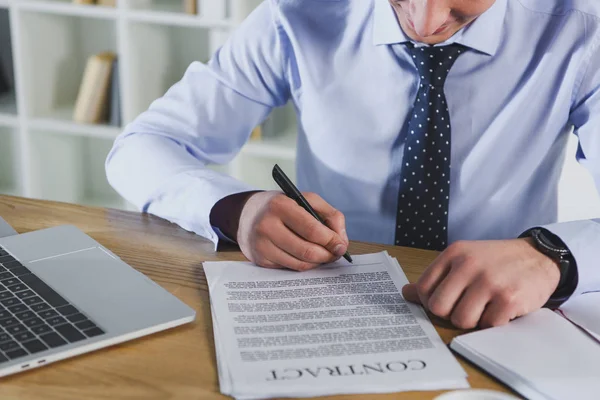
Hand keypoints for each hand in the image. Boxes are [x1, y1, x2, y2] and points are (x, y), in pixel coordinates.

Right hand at [236, 191, 348, 270]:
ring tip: (323, 254)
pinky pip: (290, 268)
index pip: (312, 230)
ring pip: (300, 264)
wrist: (249, 215)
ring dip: (317, 262)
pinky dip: (303, 265)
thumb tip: (341, 241)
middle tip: (335, 254)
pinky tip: (306, 256)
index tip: (341, 246)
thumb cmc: (284, 207)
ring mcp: (261, 245)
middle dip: (327, 255)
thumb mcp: (306, 200)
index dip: (331, 241)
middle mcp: (267, 225)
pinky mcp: (260, 260)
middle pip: (307, 251)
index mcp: (280, 206)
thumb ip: (330, 215)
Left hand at [402, 239, 560, 328]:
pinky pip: (487, 325)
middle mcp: (469, 265)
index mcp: (454, 253)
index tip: (447, 301)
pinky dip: (493, 322)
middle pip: (439, 308)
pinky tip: (500, 309)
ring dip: (472, 320)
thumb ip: (436, 277)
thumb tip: (406, 293)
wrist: (539, 256)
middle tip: (466, 307)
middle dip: (450, 313)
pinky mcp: (509, 298)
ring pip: (461, 320)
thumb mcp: (463, 259)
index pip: (424, 289)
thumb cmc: (496, 261)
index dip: (432, 301)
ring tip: (484, 308)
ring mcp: (489, 282)